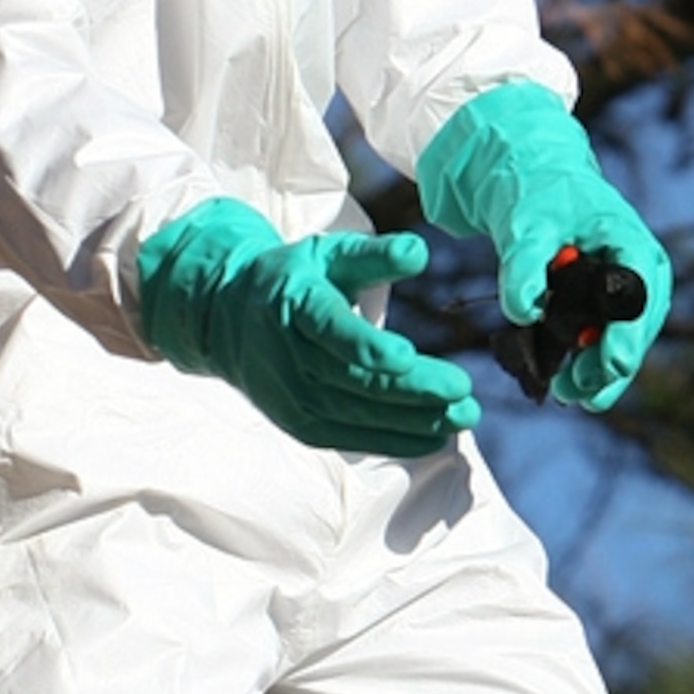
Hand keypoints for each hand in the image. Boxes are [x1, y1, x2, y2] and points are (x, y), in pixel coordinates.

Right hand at [137, 199, 480, 456]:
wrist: (228, 319)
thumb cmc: (295, 280)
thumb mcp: (329, 255)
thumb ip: (374, 257)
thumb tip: (418, 253)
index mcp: (296, 304)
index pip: (330, 328)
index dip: (366, 346)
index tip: (407, 356)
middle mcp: (289, 355)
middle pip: (355, 378)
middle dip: (413, 390)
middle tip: (464, 394)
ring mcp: (291, 395)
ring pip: (356, 413)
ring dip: (412, 420)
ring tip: (462, 416)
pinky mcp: (298, 423)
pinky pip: (348, 437)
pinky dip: (392, 439)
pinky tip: (432, 436)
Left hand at [416, 81, 670, 410]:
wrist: (532, 181)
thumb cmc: (538, 193)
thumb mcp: (527, 223)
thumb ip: (524, 264)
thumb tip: (522, 311)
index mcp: (634, 247)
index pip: (640, 301)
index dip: (625, 338)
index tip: (608, 367)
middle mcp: (642, 274)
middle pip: (636, 331)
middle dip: (608, 366)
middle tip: (575, 392)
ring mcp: (628, 291)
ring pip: (622, 342)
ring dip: (597, 370)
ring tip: (566, 392)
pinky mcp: (608, 304)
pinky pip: (605, 338)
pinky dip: (587, 359)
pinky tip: (563, 379)